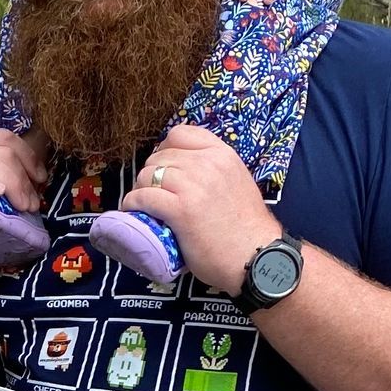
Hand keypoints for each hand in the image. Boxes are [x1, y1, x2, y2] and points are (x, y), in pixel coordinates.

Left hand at [126, 124, 276, 297]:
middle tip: (151, 193)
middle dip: (151, 173)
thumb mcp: (237, 183)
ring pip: (149, 174)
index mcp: (222, 154)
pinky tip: (134, 212)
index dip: (164, 149)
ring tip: (143, 204)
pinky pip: (143, 197)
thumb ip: (216, 171)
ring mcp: (193, 185)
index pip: (180, 133)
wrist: (256, 257)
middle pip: (160, 155)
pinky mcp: (180, 209)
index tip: (164, 168)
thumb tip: (189, 172)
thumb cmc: (247, 230)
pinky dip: (133, 203)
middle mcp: (207, 164)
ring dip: (140, 189)